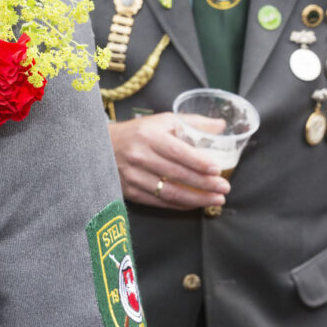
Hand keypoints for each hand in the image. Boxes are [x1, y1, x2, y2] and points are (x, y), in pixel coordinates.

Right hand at [107, 112, 229, 210]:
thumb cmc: (139, 132)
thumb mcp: (162, 121)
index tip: (218, 170)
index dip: (199, 162)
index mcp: (149, 136)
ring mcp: (133, 176)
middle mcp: (139, 156)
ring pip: (169, 192)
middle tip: (224, 188)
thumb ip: (193, 123)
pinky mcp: (129, 192)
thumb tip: (221, 127)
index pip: (178, 152)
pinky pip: (159, 202)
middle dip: (204, 184)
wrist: (102, 145)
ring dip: (196, 199)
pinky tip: (195, 204)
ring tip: (216, 200)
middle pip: (177, 174)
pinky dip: (180, 205)